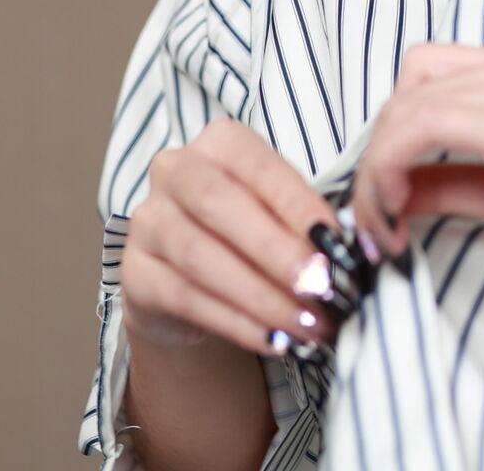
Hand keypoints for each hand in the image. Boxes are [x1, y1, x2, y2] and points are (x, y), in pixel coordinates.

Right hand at [120, 118, 376, 362]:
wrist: (190, 279)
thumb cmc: (250, 233)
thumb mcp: (279, 212)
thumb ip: (307, 222)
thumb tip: (350, 252)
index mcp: (219, 143)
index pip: (260, 168)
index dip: (299, 206)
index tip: (335, 244)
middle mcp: (174, 171)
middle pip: (222, 207)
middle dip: (277, 252)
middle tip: (321, 288)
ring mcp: (147, 222)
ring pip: (203, 259)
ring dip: (262, 297)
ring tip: (307, 324)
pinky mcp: (134, 274)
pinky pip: (187, 299)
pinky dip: (236, 323)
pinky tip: (273, 340)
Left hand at [348, 44, 483, 278]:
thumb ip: (477, 186)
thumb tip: (413, 194)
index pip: (435, 78)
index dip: (396, 137)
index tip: (389, 207)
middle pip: (411, 81)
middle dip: (379, 149)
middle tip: (381, 218)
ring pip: (406, 101)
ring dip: (376, 166)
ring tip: (384, 228)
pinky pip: (422, 128)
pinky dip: (387, 172)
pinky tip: (398, 222)